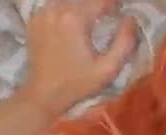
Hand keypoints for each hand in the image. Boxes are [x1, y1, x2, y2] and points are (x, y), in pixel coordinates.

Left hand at [19, 0, 138, 116]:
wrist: (44, 94)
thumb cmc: (78, 84)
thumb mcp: (108, 68)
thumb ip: (124, 42)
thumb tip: (131, 19)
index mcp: (75, 18)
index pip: (101, 0)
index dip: (113, 6)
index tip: (118, 16)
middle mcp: (56, 9)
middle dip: (97, 6)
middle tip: (106, 18)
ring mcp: (42, 13)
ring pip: (68, 0)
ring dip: (81, 6)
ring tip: (90, 21)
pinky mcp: (34, 20)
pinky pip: (54, 5)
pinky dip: (65, 10)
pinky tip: (70, 24)